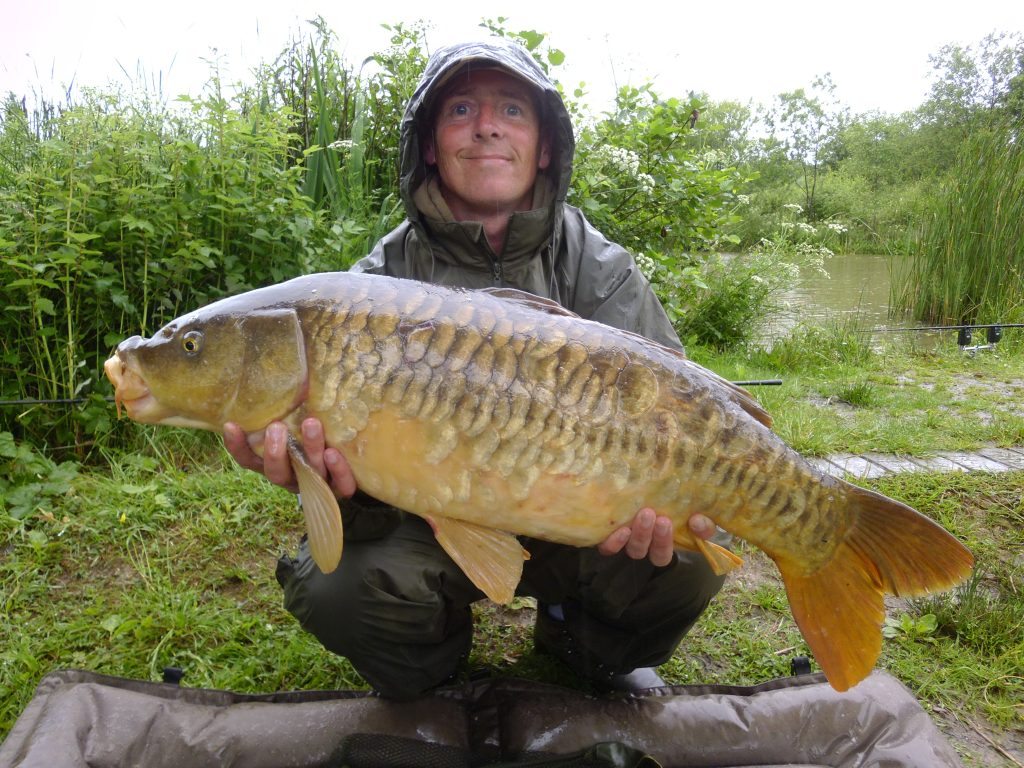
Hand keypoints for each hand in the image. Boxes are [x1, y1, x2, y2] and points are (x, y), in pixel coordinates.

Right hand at [222, 418, 356, 497]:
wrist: (356, 464)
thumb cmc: (320, 434)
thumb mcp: (299, 421)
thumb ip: (289, 407)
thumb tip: (287, 360)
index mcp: (276, 463)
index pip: (249, 459)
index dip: (237, 446)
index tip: (230, 425)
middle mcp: (293, 476)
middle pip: (276, 472)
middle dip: (274, 452)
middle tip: (276, 427)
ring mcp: (318, 483)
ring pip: (309, 474)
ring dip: (309, 449)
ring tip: (311, 424)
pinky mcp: (342, 487)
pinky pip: (340, 485)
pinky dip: (337, 470)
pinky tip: (333, 453)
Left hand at [598, 509, 715, 567]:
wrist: (649, 489)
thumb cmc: (674, 505)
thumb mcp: (694, 514)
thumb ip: (703, 523)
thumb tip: (698, 521)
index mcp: (660, 545)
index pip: (661, 555)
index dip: (664, 543)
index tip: (666, 521)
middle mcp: (641, 546)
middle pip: (643, 552)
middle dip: (649, 536)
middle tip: (654, 515)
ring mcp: (624, 540)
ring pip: (629, 548)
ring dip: (637, 534)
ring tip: (642, 514)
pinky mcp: (609, 534)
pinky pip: (607, 546)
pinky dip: (612, 541)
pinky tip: (620, 528)